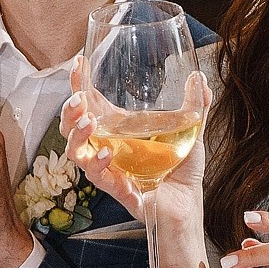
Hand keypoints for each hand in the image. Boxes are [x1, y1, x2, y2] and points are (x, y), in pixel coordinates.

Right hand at [62, 64, 209, 267]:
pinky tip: (106, 152)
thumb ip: (195, 106)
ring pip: (76, 153)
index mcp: (120, 131)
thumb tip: (200, 77)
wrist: (189, 204)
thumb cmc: (183, 171)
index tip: (78, 63)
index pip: (91, 104)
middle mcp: (108, 148)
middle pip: (72, 128)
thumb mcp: (191, 131)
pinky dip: (98, 164)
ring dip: (77, 136)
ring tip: (88, 123)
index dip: (79, 84)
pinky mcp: (116, 189)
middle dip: (68, 113)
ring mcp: (109, 169)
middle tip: (78, 101)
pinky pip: (98, 177)